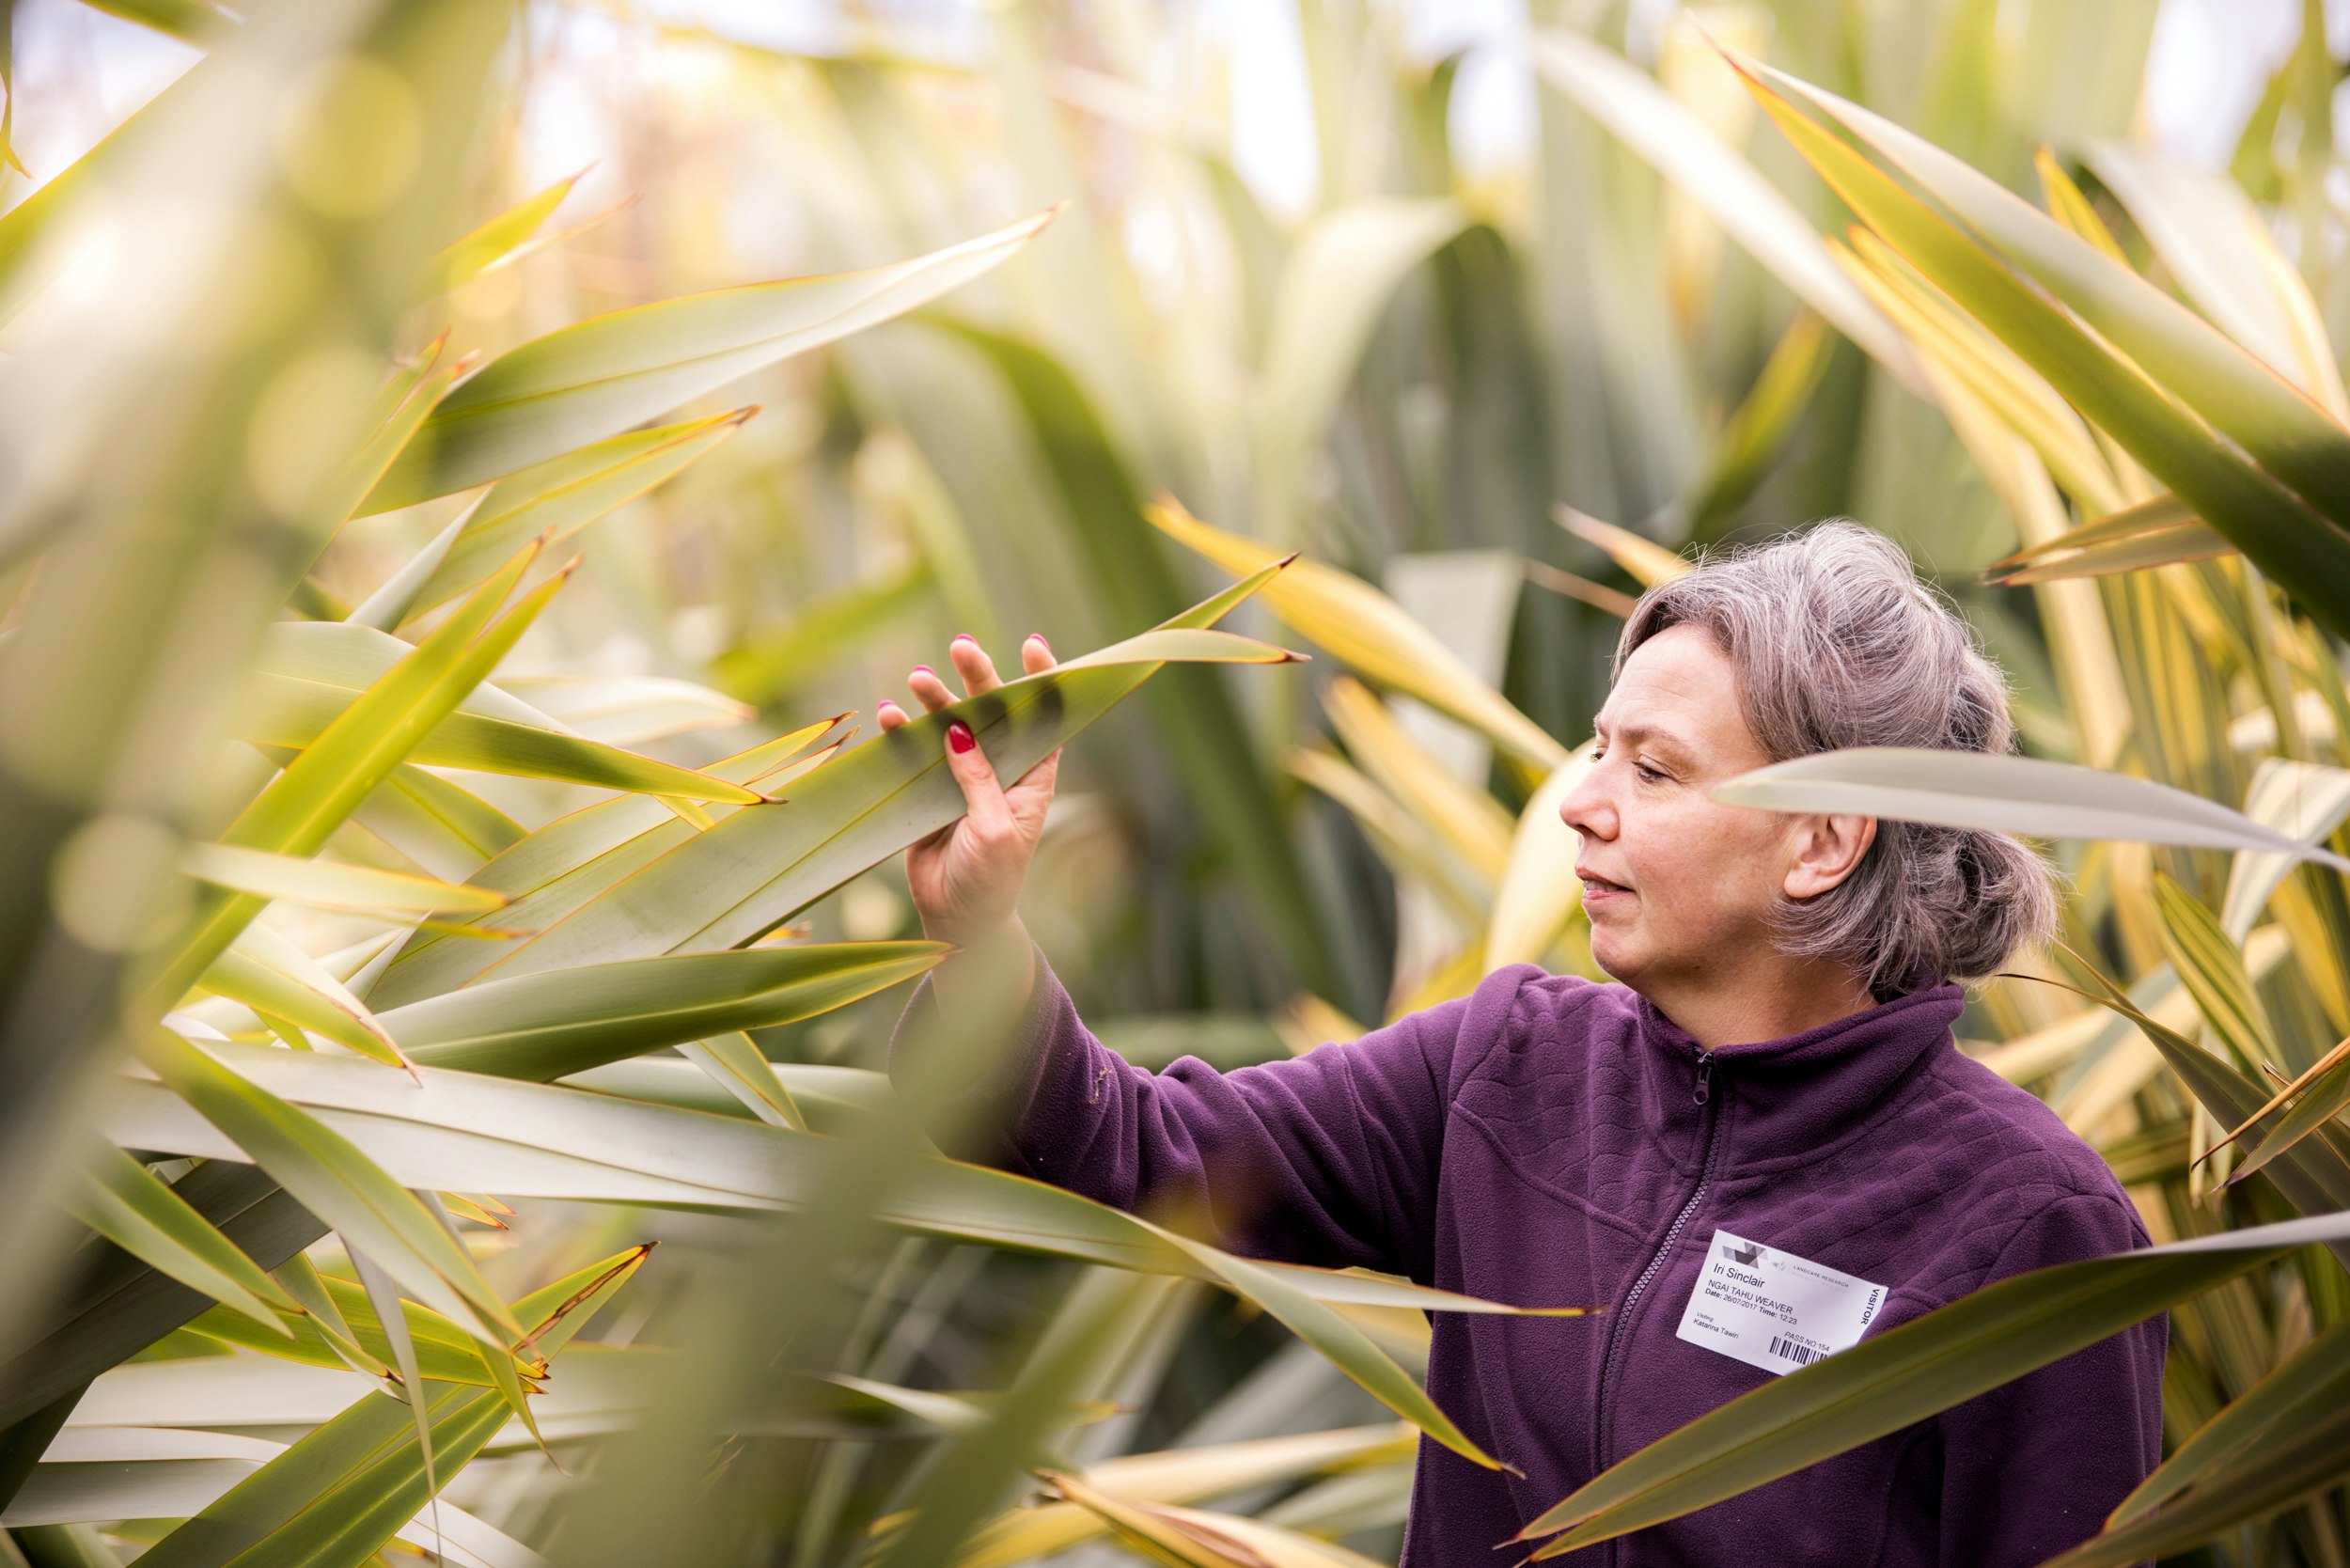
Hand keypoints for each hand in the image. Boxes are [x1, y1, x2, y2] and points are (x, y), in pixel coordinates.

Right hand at [877, 632, 1059, 947]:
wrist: (957, 922)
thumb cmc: (991, 881)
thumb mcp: (994, 831)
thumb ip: (979, 781)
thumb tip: (959, 731)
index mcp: (1032, 779)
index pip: (1044, 720)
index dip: (1042, 681)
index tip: (1032, 645)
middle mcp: (999, 770)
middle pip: (993, 711)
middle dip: (979, 677)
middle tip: (961, 646)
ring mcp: (961, 777)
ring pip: (950, 725)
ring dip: (936, 700)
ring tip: (918, 677)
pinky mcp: (927, 791)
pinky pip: (915, 753)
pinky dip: (902, 733)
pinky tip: (889, 716)